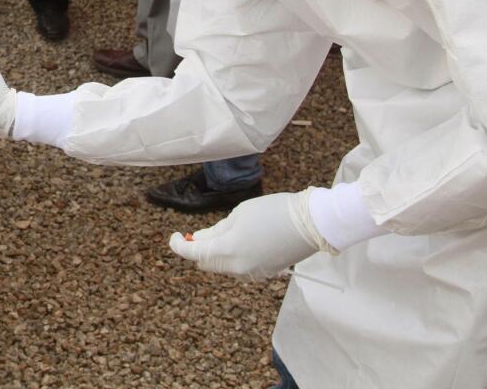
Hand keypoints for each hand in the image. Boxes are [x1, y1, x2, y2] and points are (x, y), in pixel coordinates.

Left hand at [168, 189, 335, 279]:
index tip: (174, 236)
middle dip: (198, 250)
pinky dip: (234, 257)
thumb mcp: (238, 215)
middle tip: (196, 234)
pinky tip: (242, 241)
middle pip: (207, 263)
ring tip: (223, 233)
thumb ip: (216, 231)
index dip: (178, 246)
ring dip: (217, 254)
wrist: (311, 224)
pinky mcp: (265, 273)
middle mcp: (238, 268)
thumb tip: (198, 239)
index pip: (193, 254)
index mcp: (228, 251)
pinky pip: (240, 268)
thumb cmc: (273, 212)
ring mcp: (252, 273)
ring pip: (224, 267)